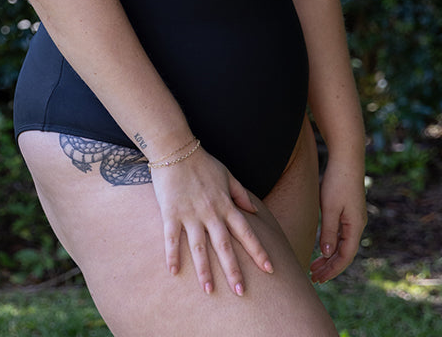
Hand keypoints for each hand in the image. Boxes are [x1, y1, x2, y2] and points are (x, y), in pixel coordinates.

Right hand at [149, 146, 274, 295]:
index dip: (258, 251)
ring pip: (200, 247)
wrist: (175, 148)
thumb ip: (240, 194)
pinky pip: (172, 238)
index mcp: (226, 204)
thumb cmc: (202, 162)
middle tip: (241, 293)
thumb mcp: (227, 175)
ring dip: (205, 270)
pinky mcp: (171, 213)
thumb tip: (255, 212)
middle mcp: (210, 213)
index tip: (270, 268)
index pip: (246, 232)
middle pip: (225, 246)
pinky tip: (173, 272)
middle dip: (234, 270)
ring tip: (209, 290)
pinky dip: (172, 255)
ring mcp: (190, 214)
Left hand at [309, 156, 366, 283]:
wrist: (347, 159)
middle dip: (330, 266)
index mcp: (355, 226)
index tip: (319, 278)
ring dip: (329, 256)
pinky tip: (322, 246)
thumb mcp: (329, 208)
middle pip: (344, 253)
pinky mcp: (349, 210)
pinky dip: (331, 243)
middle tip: (313, 276)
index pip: (345, 256)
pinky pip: (341, 234)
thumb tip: (327, 253)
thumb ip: (329, 231)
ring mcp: (354, 218)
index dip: (332, 270)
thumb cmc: (337, 182)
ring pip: (342, 244)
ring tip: (315, 266)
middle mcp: (357, 224)